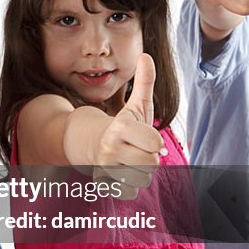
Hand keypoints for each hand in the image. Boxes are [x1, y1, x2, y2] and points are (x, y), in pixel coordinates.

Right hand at [94, 54, 163, 198]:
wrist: (92, 143)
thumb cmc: (123, 126)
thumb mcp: (135, 105)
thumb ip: (144, 82)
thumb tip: (146, 55)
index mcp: (121, 128)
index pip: (155, 144)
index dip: (155, 143)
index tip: (147, 139)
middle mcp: (111, 148)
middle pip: (151, 164)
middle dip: (149, 159)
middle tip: (138, 151)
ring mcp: (105, 167)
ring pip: (142, 179)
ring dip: (141, 173)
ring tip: (130, 162)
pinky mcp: (103, 183)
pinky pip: (130, 193)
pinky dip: (130, 187)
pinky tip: (123, 175)